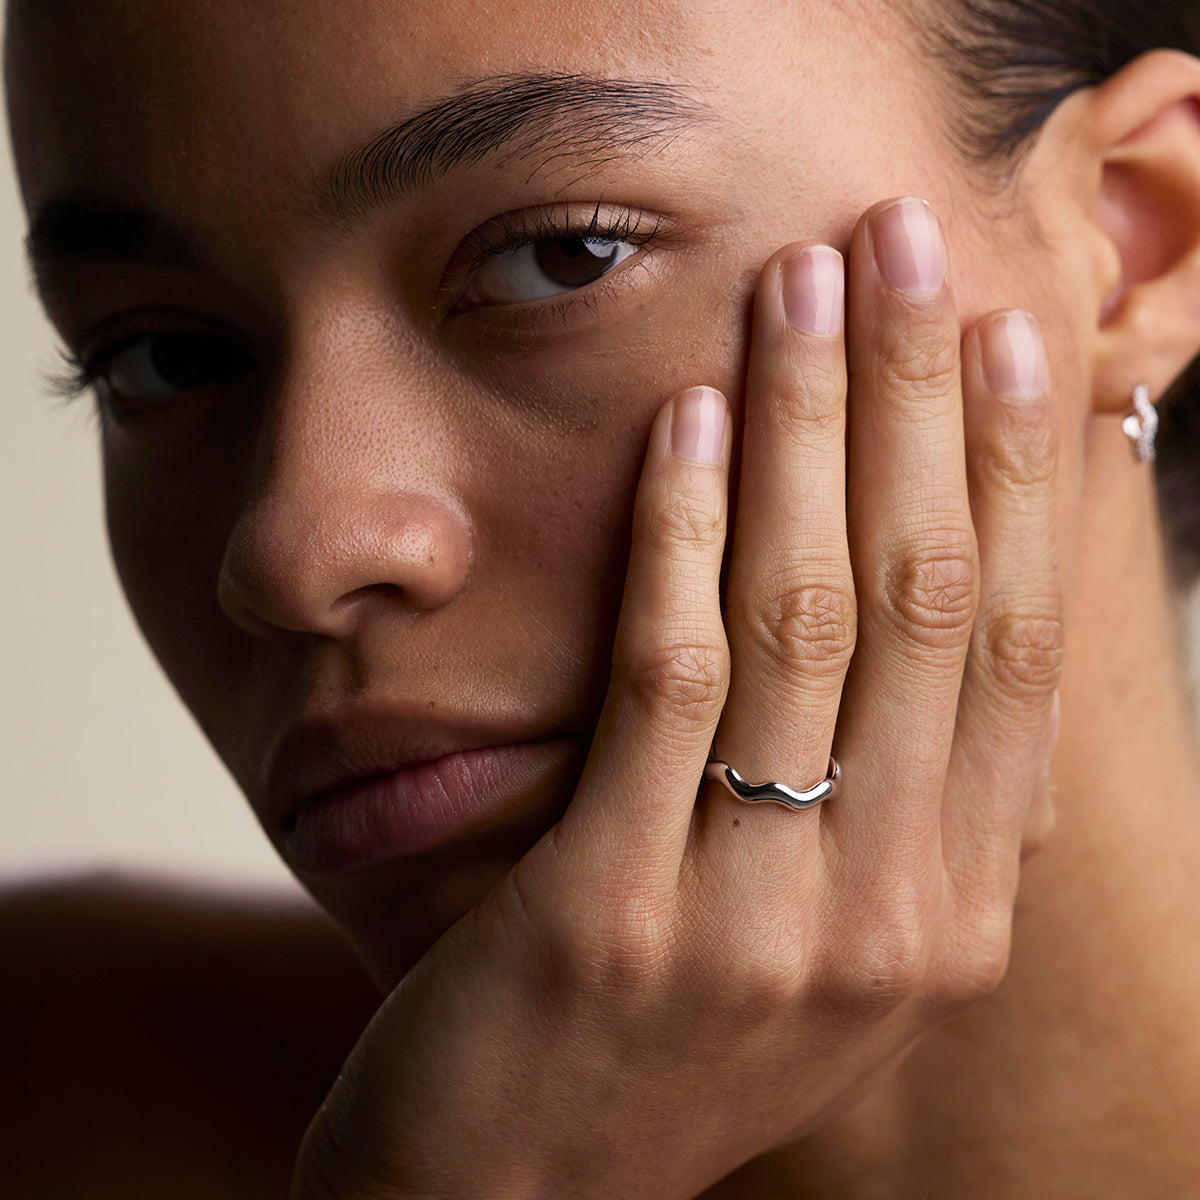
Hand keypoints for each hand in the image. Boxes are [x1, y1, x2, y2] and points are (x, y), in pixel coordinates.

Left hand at [291, 197, 1062, 1199]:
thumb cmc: (668, 1043)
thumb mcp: (822, 942)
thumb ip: (892, 806)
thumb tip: (951, 622)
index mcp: (951, 910)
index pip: (1008, 650)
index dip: (1018, 477)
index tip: (1010, 334)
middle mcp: (888, 913)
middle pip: (924, 603)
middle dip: (922, 403)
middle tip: (905, 244)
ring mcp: (758, 919)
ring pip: (811, 621)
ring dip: (812, 431)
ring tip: (801, 287)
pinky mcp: (619, 912)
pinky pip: (672, 683)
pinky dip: (687, 536)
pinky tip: (693, 420)